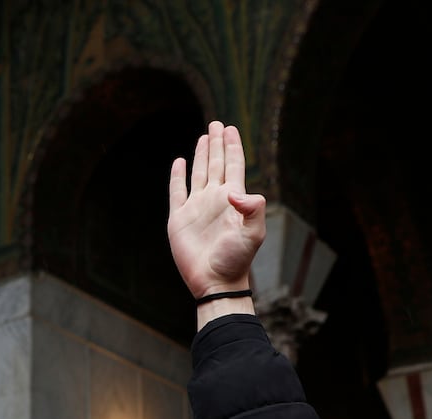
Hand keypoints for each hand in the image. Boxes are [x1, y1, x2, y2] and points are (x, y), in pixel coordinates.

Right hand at [167, 122, 265, 304]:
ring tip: (204, 137)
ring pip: (199, 173)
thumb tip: (234, 191)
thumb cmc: (236, 260)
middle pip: (217, 163)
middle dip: (217, 143)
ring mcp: (197, 207)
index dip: (233, 146)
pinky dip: (177, 176)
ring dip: (201, 155)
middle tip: (217, 123)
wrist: (215, 281)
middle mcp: (215, 199)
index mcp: (233, 199)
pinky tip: (179, 162)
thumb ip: (252, 209)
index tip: (231, 128)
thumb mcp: (253, 234)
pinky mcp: (179, 218)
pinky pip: (177, 191)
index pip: (234, 165)